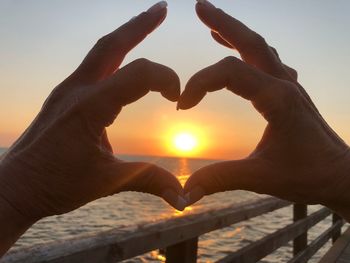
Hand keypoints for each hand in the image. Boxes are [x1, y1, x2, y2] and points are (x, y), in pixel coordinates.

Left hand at [0, 1, 185, 225]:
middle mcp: (76, 90)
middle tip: (161, 8)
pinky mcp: (64, 97)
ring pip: (100, 52)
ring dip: (125, 36)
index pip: (138, 75)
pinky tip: (121, 61)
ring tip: (145, 23)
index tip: (178, 99)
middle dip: (139, 25)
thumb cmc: (55, 184)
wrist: (15, 188)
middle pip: (112, 44)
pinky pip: (92, 66)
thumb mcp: (107, 182)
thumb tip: (182, 196)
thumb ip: (148, 180)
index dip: (166, 79)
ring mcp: (67, 90)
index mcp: (89, 107)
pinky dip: (112, 56)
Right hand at [179, 0, 349, 219]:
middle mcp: (285, 84)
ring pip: (260, 48)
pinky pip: (269, 61)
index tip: (182, 106)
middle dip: (223, 22)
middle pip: (251, 42)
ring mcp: (290, 85)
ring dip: (236, 33)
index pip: (229, 73)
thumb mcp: (262, 178)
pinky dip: (250, 51)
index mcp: (277, 99)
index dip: (199, 84)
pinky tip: (242, 53)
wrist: (342, 176)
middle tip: (199, 6)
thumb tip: (186, 191)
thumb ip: (221, 179)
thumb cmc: (308, 176)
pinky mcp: (291, 92)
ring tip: (213, 23)